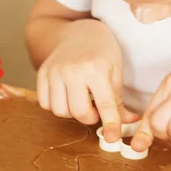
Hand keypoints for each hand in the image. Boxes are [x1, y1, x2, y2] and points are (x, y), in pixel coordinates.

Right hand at [37, 20, 138, 141]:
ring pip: (60, 111)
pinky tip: (67, 95)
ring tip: (81, 99)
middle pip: (79, 112)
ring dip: (72, 112)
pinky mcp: (42, 73)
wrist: (78, 32)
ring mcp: (54, 71)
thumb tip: (129, 124)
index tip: (113, 138)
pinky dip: (57, 105)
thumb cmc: (102, 51)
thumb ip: (119, 101)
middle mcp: (72, 70)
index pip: (105, 104)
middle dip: (90, 117)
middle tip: (96, 108)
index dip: (111, 124)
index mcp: (96, 68)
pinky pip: (45, 103)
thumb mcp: (116, 72)